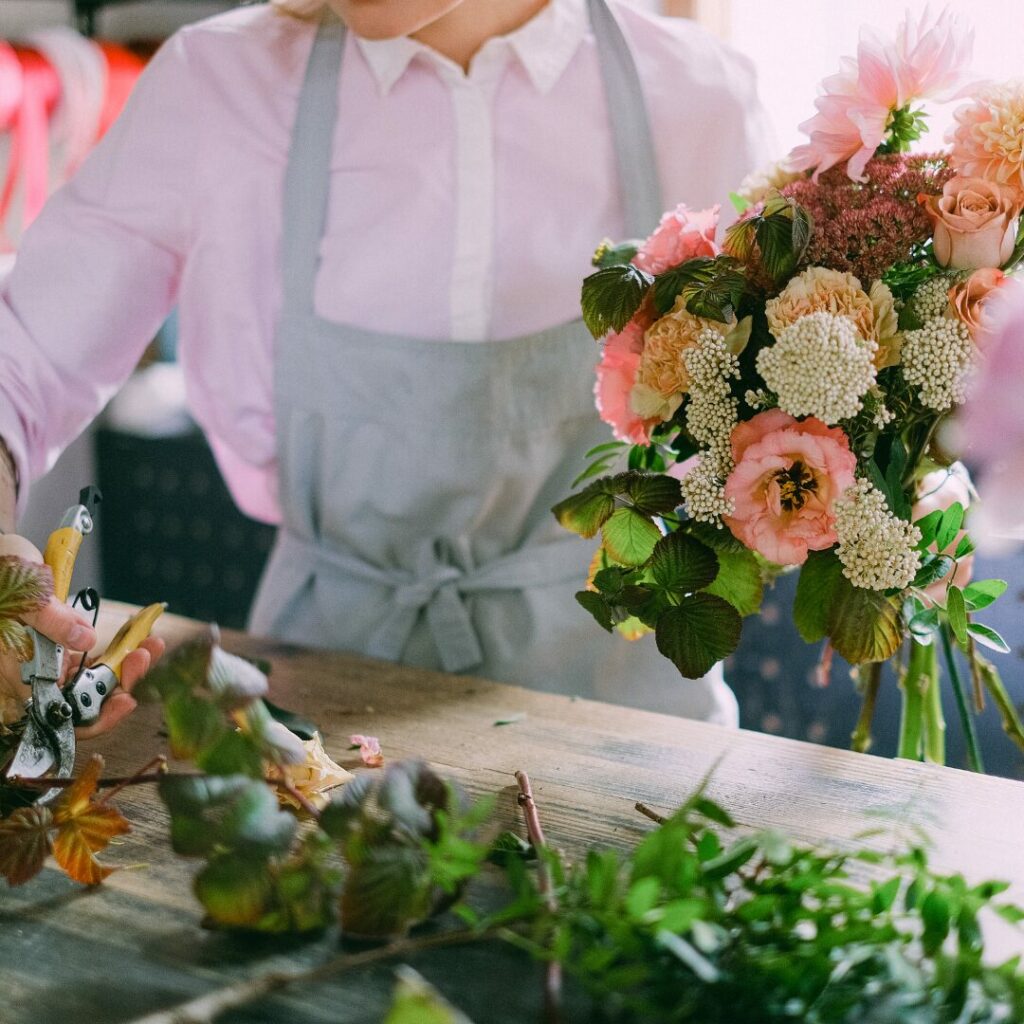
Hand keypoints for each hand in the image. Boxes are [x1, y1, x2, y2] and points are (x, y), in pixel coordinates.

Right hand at [0, 534, 164, 736]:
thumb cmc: (2, 574)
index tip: (125, 699)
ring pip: (94, 679)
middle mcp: (37, 674)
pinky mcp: (61, 647)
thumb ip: (52, 620)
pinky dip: (119, 650)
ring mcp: (50, 661)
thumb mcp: (26, 595)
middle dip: (121, 683)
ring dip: (126, 666)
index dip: (96, 715)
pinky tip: (140, 636)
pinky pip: (95, 659)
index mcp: (21, 673)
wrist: (0, 558)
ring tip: (152, 644)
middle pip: (85, 698)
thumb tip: (85, 638)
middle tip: (145, 656)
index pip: (62, 714)